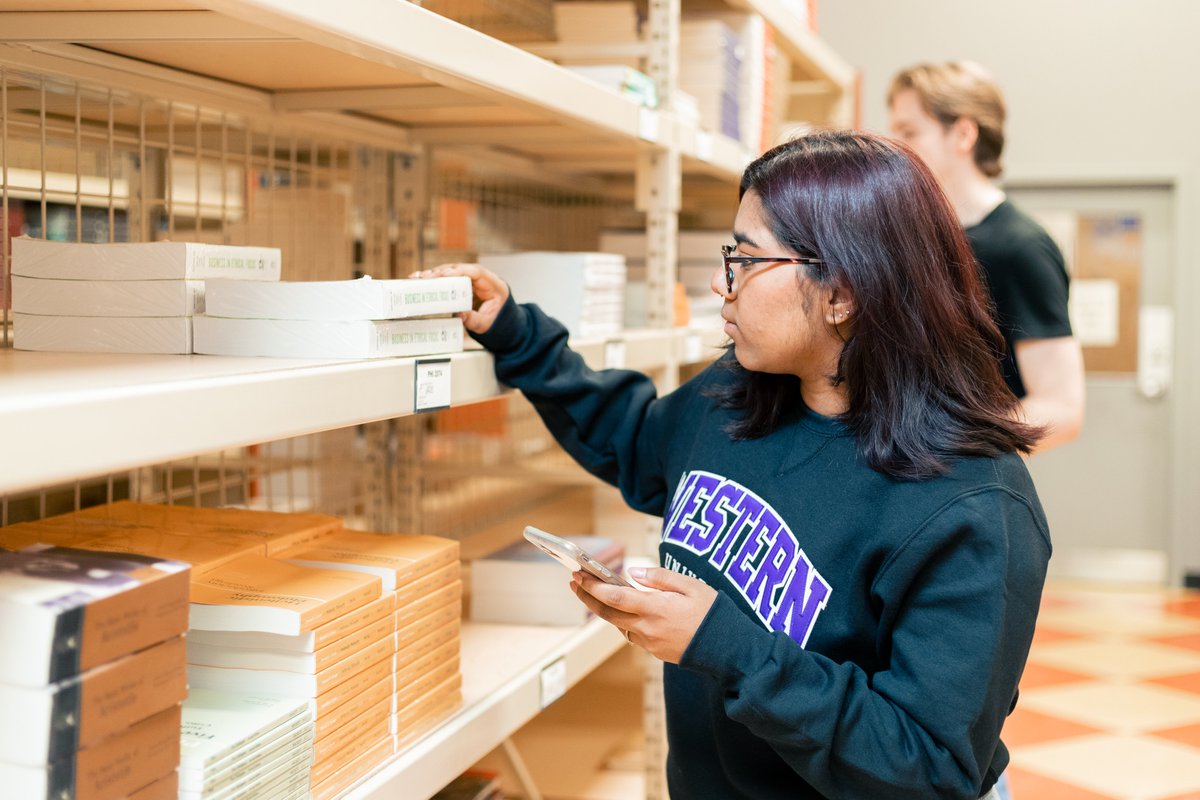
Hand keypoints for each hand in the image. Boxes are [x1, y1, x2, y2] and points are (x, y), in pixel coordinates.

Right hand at [410, 263, 508, 333]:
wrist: (500, 320)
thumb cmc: (495, 320)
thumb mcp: (486, 324)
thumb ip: (474, 319)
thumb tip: (460, 314)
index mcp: (493, 284)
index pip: (476, 272)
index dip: (459, 271)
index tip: (444, 274)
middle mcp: (483, 278)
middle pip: (461, 269)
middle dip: (442, 271)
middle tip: (425, 277)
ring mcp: (473, 279)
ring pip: (452, 271)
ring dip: (435, 273)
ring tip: (418, 277)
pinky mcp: (464, 282)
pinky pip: (449, 277)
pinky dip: (436, 278)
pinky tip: (421, 278)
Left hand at [570, 567, 716, 663]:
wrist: (729, 649)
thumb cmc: (713, 613)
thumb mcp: (691, 585)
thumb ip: (660, 578)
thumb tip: (634, 574)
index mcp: (656, 609)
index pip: (614, 597)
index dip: (593, 587)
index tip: (578, 575)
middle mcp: (648, 628)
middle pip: (607, 614)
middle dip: (588, 597)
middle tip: (574, 582)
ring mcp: (650, 643)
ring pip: (618, 625)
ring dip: (603, 610)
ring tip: (593, 593)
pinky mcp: (655, 651)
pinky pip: (632, 634)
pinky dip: (623, 620)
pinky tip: (622, 610)